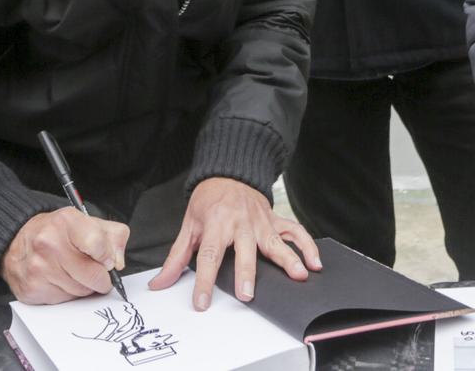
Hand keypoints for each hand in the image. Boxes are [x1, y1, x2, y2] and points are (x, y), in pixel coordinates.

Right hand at [3, 208, 130, 303]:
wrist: (17, 241)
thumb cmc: (56, 232)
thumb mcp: (88, 222)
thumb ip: (113, 236)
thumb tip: (118, 262)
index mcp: (66, 222)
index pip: (98, 244)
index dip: (108, 256)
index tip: (106, 259)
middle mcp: (49, 243)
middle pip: (93, 274)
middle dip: (101, 277)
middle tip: (95, 270)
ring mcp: (38, 268)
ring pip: (81, 291)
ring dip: (84, 286)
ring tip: (73, 271)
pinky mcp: (32, 288)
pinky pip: (65, 300)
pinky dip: (67, 293)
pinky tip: (59, 279)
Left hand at [149, 178, 320, 309]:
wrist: (229, 172)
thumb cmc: (208, 201)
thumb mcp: (188, 225)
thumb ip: (176, 257)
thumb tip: (159, 283)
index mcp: (215, 224)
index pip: (208, 255)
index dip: (203, 280)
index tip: (201, 302)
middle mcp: (240, 223)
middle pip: (244, 250)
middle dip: (247, 272)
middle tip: (248, 294)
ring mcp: (261, 221)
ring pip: (276, 241)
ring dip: (288, 258)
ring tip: (299, 275)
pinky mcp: (275, 220)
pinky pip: (295, 231)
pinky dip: (308, 245)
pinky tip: (315, 263)